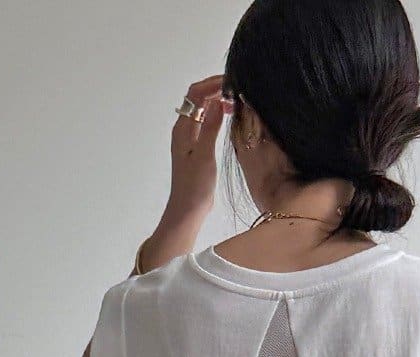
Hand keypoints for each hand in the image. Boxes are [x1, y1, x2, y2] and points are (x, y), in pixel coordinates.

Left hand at [163, 75, 231, 226]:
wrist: (187, 210)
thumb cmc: (195, 187)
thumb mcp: (205, 156)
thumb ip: (210, 127)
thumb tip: (217, 101)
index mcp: (183, 129)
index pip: (195, 94)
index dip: (212, 83)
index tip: (231, 82)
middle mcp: (184, 129)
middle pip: (197, 98)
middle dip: (215, 88)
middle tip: (236, 89)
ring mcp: (189, 137)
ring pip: (202, 109)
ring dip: (216, 100)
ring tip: (235, 101)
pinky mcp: (196, 146)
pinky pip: (205, 121)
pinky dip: (216, 114)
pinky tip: (229, 116)